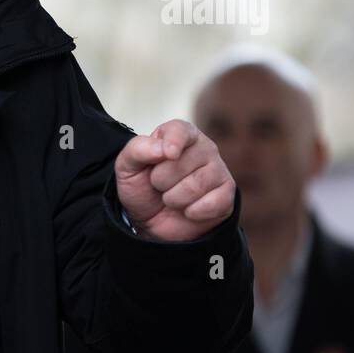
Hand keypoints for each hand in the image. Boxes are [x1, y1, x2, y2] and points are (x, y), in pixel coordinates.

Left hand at [115, 119, 235, 241]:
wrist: (152, 222)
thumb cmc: (142, 187)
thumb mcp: (127, 167)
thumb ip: (138, 150)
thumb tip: (164, 149)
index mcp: (179, 134)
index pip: (180, 130)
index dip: (174, 141)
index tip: (169, 155)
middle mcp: (203, 147)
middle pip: (179, 164)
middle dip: (160, 182)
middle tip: (160, 185)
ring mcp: (218, 170)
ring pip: (194, 186)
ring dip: (173, 199)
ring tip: (172, 197)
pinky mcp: (226, 194)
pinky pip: (211, 204)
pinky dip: (192, 213)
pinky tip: (189, 210)